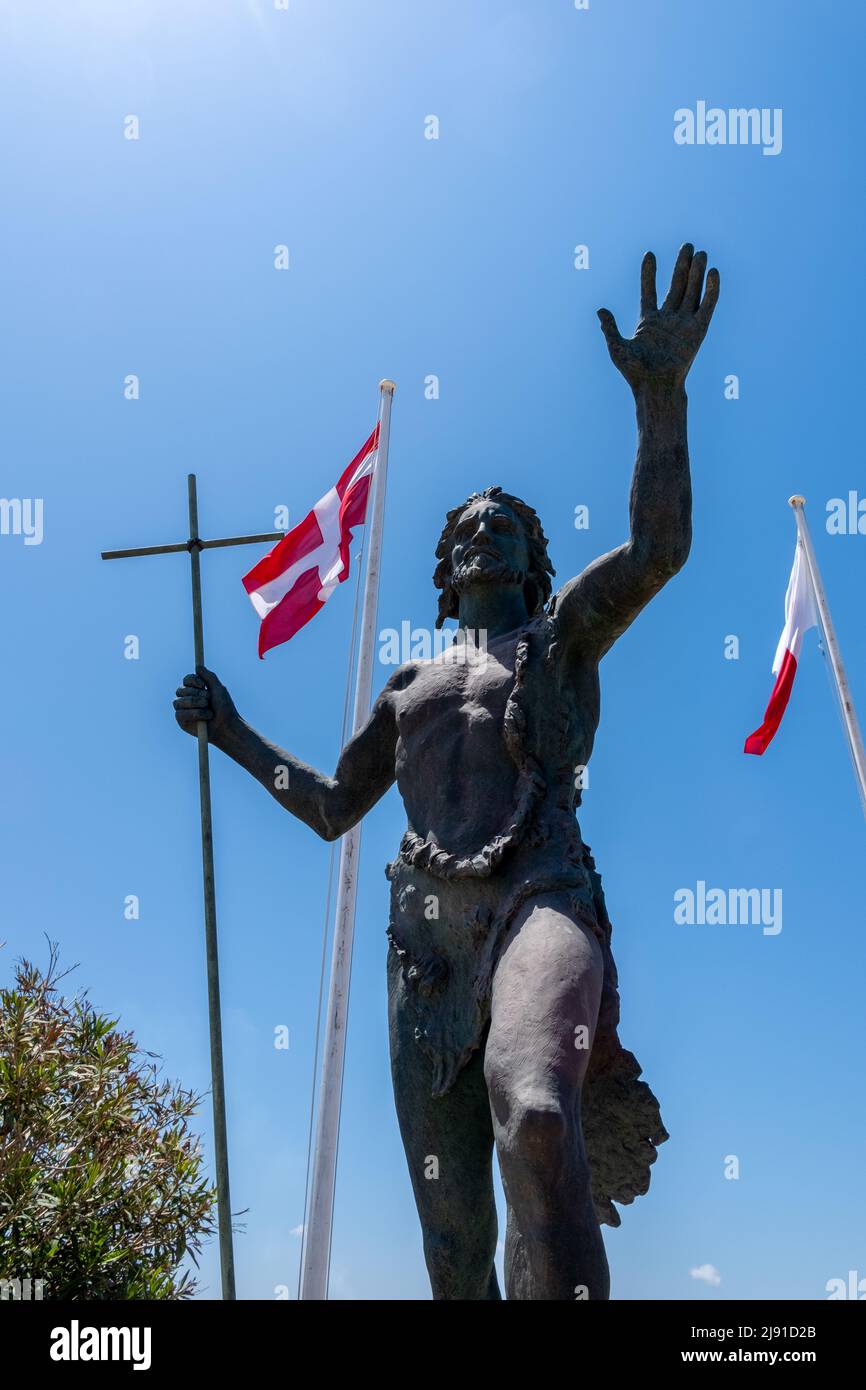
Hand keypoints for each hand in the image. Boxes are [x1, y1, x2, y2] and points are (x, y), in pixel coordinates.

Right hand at [174, 666, 238, 738]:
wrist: (227, 725)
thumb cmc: (224, 708)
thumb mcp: (219, 689)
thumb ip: (209, 677)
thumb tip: (198, 666)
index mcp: (196, 690)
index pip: (186, 680)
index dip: (192, 681)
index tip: (203, 685)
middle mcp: (187, 698)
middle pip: (181, 690)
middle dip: (196, 695)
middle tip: (208, 700)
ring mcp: (183, 710)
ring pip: (179, 702)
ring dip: (195, 704)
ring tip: (208, 709)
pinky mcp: (181, 721)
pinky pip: (180, 713)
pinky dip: (194, 714)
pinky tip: (205, 718)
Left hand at [597, 243, 718, 391]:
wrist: (655, 386)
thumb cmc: (634, 372)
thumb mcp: (617, 348)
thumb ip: (609, 328)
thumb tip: (600, 310)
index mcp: (648, 322)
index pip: (648, 291)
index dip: (648, 274)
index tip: (649, 255)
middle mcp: (668, 319)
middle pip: (676, 286)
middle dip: (681, 266)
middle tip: (687, 246)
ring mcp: (684, 323)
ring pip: (692, 291)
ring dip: (696, 272)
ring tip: (700, 253)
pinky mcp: (698, 330)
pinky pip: (707, 306)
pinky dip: (711, 289)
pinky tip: (713, 272)